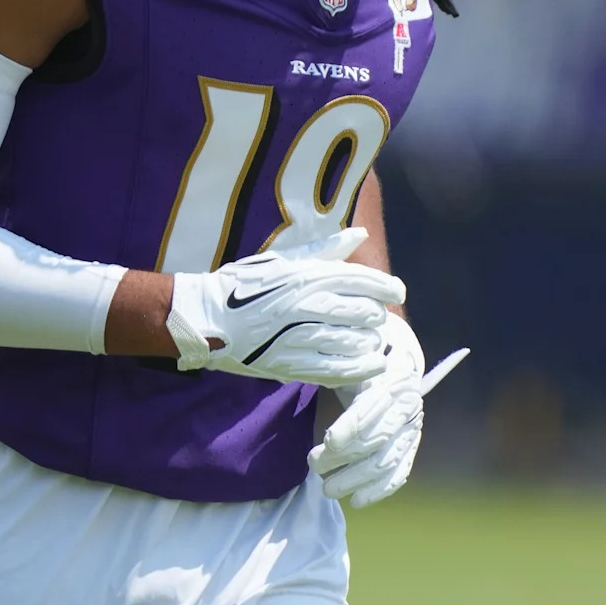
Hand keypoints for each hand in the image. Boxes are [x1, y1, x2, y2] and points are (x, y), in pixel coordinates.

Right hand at [167, 227, 404, 388]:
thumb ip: (325, 249)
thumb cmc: (246, 284)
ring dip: (369, 342)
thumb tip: (360, 234)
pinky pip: (337, 371)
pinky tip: (372, 365)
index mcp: (306, 275)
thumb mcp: (284, 259)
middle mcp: (307, 305)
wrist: (208, 318)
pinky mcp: (292, 365)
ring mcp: (299, 337)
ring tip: (369, 339)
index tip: (397, 291)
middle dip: (375, 315)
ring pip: (354, 342)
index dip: (386, 287)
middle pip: (363, 313)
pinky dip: (361, 369)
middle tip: (372, 317)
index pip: (360, 280)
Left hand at [308, 317, 468, 506]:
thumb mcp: (349, 360)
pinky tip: (358, 500)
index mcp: (393, 378)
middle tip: (314, 466)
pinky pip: (400, 472)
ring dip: (357, 479)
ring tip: (328, 490)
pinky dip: (380, 489)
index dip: (350, 427)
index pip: (372, 408)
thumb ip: (337, 371)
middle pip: (377, 439)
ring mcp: (412, 427)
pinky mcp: (411, 445)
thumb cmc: (361, 361)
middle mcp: (408, 405)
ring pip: (387, 460)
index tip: (328, 442)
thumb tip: (311, 377)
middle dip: (345, 458)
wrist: (392, 361)